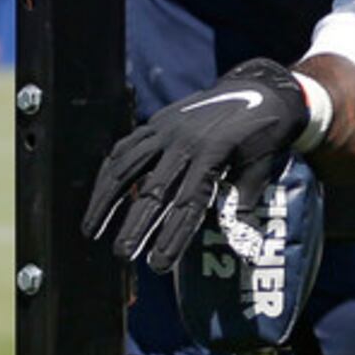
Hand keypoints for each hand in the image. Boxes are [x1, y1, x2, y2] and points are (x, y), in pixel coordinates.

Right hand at [81, 59, 310, 269]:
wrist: (261, 89)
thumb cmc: (263, 136)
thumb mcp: (262, 168)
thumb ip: (245, 206)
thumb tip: (244, 251)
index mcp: (214, 155)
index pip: (188, 204)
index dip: (172, 236)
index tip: (159, 264)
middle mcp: (185, 142)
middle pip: (154, 191)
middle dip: (135, 226)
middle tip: (122, 255)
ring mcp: (166, 130)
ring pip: (126, 166)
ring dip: (106, 200)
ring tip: (91, 230)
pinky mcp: (156, 123)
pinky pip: (125, 149)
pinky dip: (109, 173)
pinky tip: (99, 196)